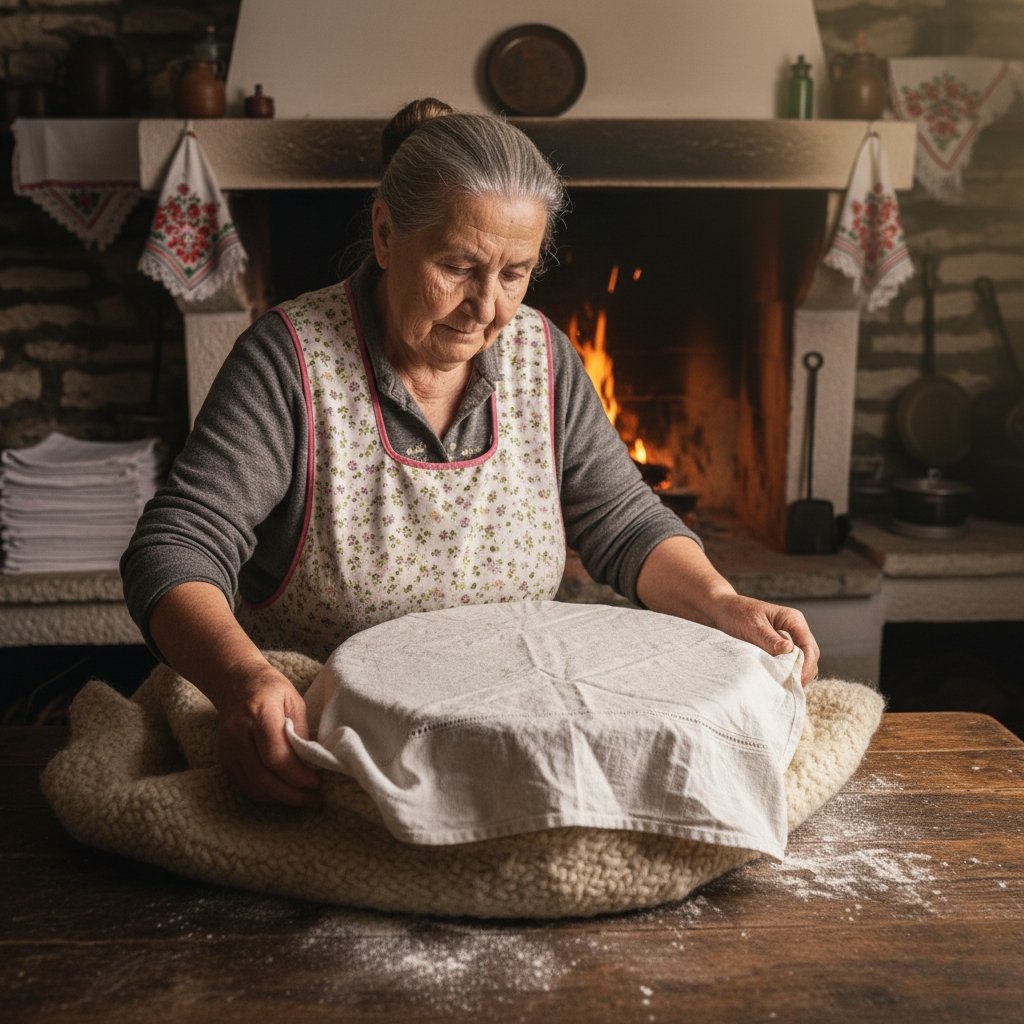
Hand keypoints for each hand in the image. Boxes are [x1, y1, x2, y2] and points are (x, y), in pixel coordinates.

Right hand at [214, 662, 321, 807]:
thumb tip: (313, 763)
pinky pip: (244, 784)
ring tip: (303, 799)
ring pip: (252, 785)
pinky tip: (283, 792)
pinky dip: (266, 794)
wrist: (235, 681)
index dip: (297, 775)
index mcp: (258, 712)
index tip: (316, 782)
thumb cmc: (270, 688)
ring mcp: (227, 747)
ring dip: (279, 798)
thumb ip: (301, 730)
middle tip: (314, 799)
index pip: (275, 754)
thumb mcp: (294, 700)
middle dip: (290, 794)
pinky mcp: (223, 757)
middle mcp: (238, 732)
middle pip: (262, 776)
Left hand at [703, 593, 819, 684]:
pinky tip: (777, 680)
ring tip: (783, 686)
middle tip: (790, 688)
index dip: (806, 665)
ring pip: (802, 661)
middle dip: (804, 673)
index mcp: (793, 620)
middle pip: (810, 656)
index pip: (809, 647)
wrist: (721, 610)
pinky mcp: (779, 648)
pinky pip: (789, 662)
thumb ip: (769, 639)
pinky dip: (786, 672)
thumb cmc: (737, 613)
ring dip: (795, 673)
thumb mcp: (752, 626)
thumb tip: (789, 650)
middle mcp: (795, 629)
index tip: (795, 680)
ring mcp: (789, 639)